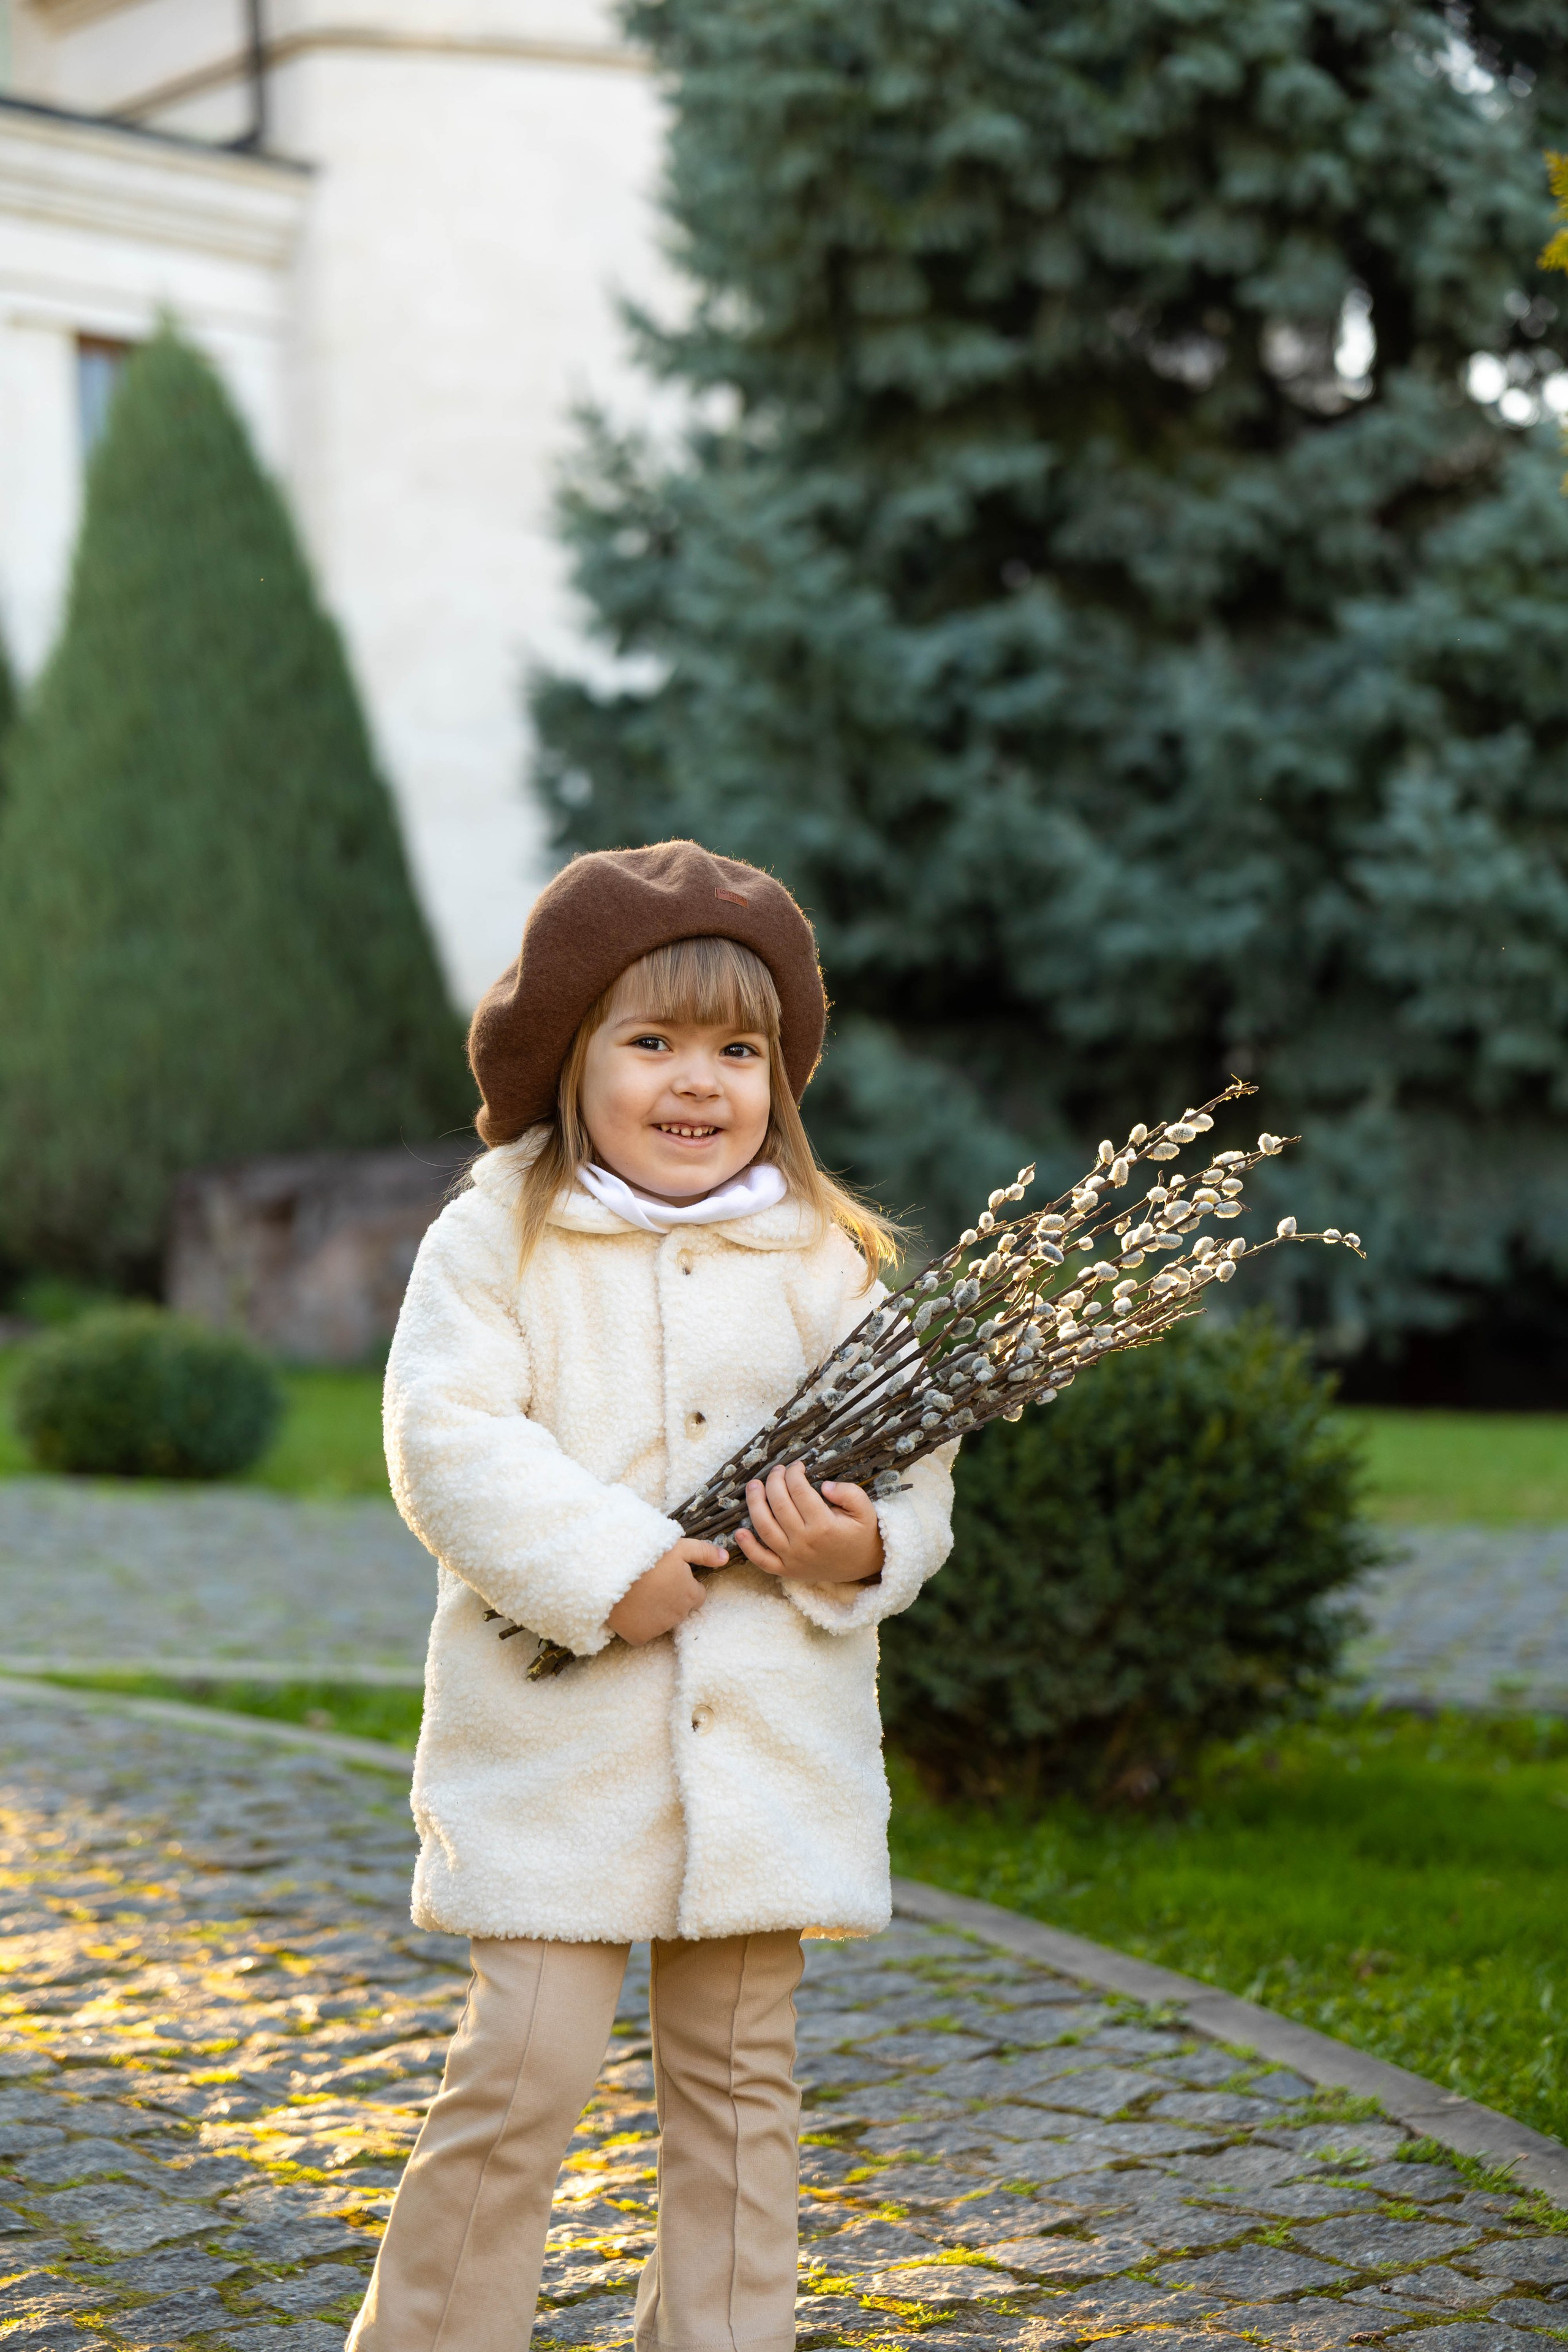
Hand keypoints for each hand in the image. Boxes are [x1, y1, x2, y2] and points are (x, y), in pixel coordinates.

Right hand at [608, 1537, 728, 1644]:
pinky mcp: (640, 1636)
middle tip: (652, 1583)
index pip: (697, 1595)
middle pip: (680, 1608)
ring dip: (655, 1610)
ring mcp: (659, 1628)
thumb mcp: (679, 1547)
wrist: (613, 1571)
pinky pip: (644, 1632)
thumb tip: (725, 1558)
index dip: (685, 1585)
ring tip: (639, 1592)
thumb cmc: (649, 1556)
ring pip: (662, 1620)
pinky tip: (630, 1608)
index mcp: (691, 1595)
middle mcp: (679, 1615)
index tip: (670, 1577)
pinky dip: (638, 1623)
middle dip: (671, 1598)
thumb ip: (704, 1553)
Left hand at [734, 1462, 883, 1585]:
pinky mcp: (787, 1570)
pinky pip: (762, 1561)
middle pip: (779, 1505)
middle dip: (774, 1481)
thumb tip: (824, 1486)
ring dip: (755, 1504)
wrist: (865, 1564)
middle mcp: (804, 1542)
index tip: (796, 1465)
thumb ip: (848, 1493)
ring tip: (753, 1486)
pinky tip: (739, 1531)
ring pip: (765, 1528)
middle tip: (776, 1470)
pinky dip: (748, 1548)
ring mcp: (793, 1558)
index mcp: (824, 1525)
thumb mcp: (865, 1509)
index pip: (799, 1491)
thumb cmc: (863, 1533)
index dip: (794, 1473)